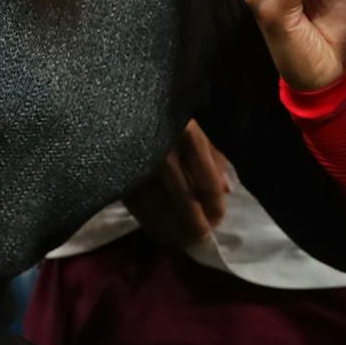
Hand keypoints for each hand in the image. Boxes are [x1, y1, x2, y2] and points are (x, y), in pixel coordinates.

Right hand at [122, 121, 230, 247]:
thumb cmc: (163, 115)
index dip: (215, 205)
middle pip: (185, 200)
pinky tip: (161, 233)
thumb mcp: (193, 126)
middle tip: (203, 238)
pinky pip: (138, 210)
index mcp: (187, 135)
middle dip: (196, 224)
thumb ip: (212, 157)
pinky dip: (152, 225)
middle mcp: (163, 151)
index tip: (219, 219)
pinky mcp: (118, 176)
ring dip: (175, 230)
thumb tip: (228, 190)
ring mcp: (139, 165)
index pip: (207, 181)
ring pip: (160, 209)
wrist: (118, 104)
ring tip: (184, 240)